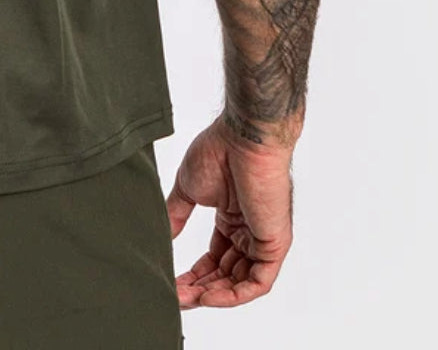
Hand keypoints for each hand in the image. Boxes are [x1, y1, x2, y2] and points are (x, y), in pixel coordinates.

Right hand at [166, 116, 294, 308]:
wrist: (242, 139)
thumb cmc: (218, 152)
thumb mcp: (188, 188)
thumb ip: (177, 213)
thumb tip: (163, 234)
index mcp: (231, 219)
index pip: (214, 258)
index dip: (193, 274)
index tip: (171, 283)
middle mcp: (248, 233)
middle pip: (225, 274)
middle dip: (199, 289)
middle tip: (174, 296)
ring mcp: (262, 240)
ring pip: (240, 283)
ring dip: (213, 295)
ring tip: (185, 298)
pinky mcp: (274, 245)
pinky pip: (257, 282)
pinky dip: (234, 294)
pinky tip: (209, 296)